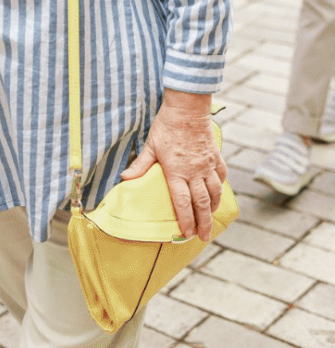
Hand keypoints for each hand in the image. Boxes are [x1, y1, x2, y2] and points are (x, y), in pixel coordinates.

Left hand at [120, 89, 226, 241]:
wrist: (187, 110)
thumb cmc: (166, 127)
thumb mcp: (150, 145)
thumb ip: (141, 165)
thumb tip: (125, 178)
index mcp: (176, 171)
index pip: (182, 202)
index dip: (185, 220)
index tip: (187, 233)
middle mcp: (194, 172)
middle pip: (201, 203)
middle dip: (203, 223)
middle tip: (203, 237)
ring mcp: (207, 165)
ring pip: (214, 193)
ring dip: (213, 209)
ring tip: (210, 220)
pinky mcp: (215, 157)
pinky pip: (221, 177)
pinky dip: (220, 189)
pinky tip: (217, 195)